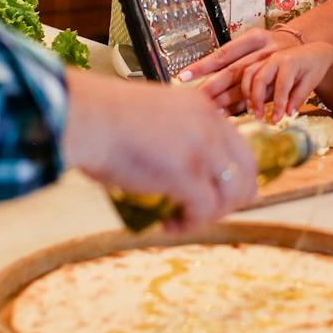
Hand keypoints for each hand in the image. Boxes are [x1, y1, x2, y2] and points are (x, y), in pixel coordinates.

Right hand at [59, 68, 257, 228]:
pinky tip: (169, 224)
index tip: (217, 193)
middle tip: (205, 213)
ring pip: (231, 194)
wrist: (84, 117)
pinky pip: (205, 210)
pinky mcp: (186, 173)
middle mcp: (209, 125)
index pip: (239, 146)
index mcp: (202, 107)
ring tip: (181, 220)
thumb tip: (176, 167)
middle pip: (247, 171)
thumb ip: (175, 134)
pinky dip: (190, 224)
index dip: (233, 176)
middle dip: (232, 199)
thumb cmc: (103, 119)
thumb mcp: (154, 116)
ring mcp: (201, 149)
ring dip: (210, 215)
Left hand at [183, 25, 302, 112]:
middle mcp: (264, 47)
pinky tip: (262, 115)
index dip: (203, 66)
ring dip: (242, 100)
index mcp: (252, 39)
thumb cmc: (279, 58)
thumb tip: (209, 96)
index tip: (182, 76)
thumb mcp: (259, 57)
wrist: (316, 52)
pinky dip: (271, 103)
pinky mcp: (293, 68)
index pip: (223, 54)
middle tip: (198, 101)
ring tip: (225, 115)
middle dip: (215, 87)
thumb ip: (238, 72)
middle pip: (235, 69)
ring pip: (255, 79)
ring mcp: (279, 57)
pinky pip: (279, 88)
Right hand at [238, 41, 332, 122]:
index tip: (276, 119)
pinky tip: (250, 101)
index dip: (278, 104)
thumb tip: (288, 113)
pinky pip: (249, 73)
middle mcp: (275, 58)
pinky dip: (246, 87)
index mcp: (290, 62)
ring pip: (249, 73)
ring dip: (247, 92)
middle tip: (259, 116)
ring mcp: (267, 59)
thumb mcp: (311, 82)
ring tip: (251, 109)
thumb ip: (298, 97)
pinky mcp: (262, 62)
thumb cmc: (315, 66)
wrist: (315, 51)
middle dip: (257, 99)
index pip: (281, 86)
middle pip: (259, 78)